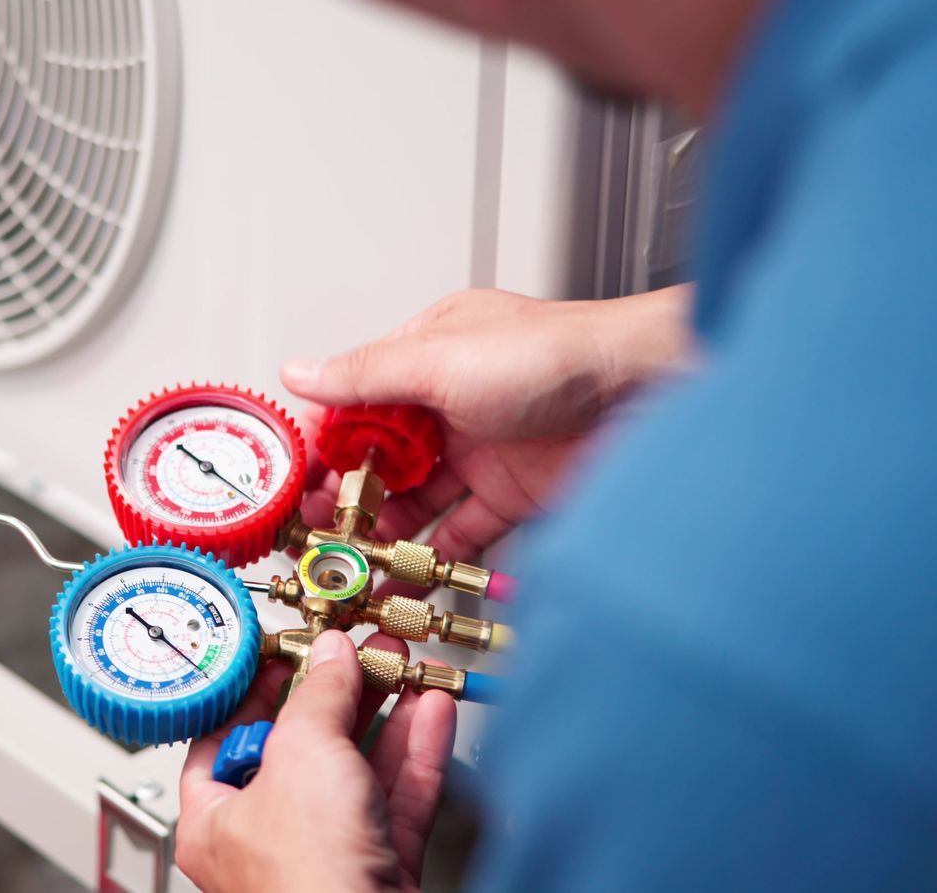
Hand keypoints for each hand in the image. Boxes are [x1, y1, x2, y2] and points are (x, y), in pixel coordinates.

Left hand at [177, 631, 458, 891]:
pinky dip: (417, 754)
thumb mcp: (304, 755)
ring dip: (385, 715)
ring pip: (357, 772)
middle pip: (300, 749)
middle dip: (337, 695)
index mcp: (215, 820)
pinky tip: (431, 713)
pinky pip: (398, 801)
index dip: (256, 687)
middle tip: (358, 652)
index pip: (224, 736)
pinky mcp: (380, 871)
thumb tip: (330, 658)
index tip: (287, 650)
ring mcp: (327, 857)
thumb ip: (318, 697)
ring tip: (402, 667)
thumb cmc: (308, 882)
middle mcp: (267, 841)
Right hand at [284, 287, 692, 562]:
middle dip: (344, 498)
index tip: (292, 483)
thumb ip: (365, 376)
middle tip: (315, 535)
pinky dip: (430, 560)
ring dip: (381, 534)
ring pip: (415, 502)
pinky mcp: (510, 496)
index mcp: (425, 356)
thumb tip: (300, 373)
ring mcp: (479, 452)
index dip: (320, 443)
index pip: (353, 401)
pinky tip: (403, 582)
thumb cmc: (554, 354)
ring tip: (349, 567)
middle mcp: (448, 404)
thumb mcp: (438, 359)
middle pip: (379, 459)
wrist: (644, 391)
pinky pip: (458, 534)